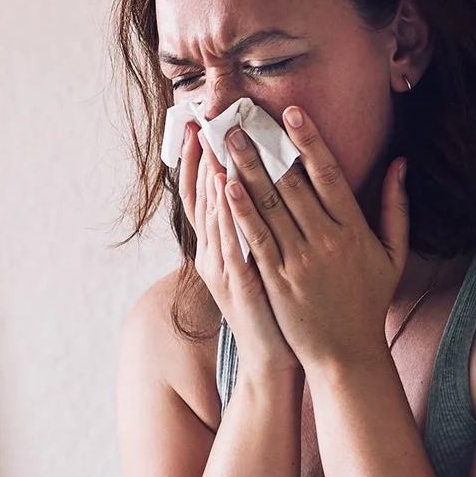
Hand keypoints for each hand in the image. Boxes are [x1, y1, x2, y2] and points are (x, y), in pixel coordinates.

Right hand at [180, 121, 291, 379]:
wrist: (275, 357)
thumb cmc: (277, 310)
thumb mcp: (262, 265)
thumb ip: (260, 229)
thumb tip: (263, 192)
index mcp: (219, 247)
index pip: (203, 195)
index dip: (197, 161)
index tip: (198, 126)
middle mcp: (213, 254)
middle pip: (202, 197)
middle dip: (201, 156)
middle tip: (199, 119)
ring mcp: (222, 268)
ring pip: (212, 213)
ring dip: (210, 175)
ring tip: (211, 139)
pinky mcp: (239, 282)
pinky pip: (229, 240)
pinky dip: (226, 213)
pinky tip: (226, 185)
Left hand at [219, 106, 410, 371]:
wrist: (347, 355)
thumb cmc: (368, 303)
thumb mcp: (392, 254)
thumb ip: (396, 207)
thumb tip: (399, 163)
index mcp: (354, 229)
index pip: (329, 174)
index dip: (309, 140)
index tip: (291, 112)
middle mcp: (326, 240)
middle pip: (292, 183)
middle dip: (264, 148)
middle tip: (240, 119)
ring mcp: (299, 261)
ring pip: (269, 206)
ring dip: (245, 170)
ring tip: (225, 142)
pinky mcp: (276, 281)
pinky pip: (256, 239)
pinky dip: (240, 211)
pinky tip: (225, 187)